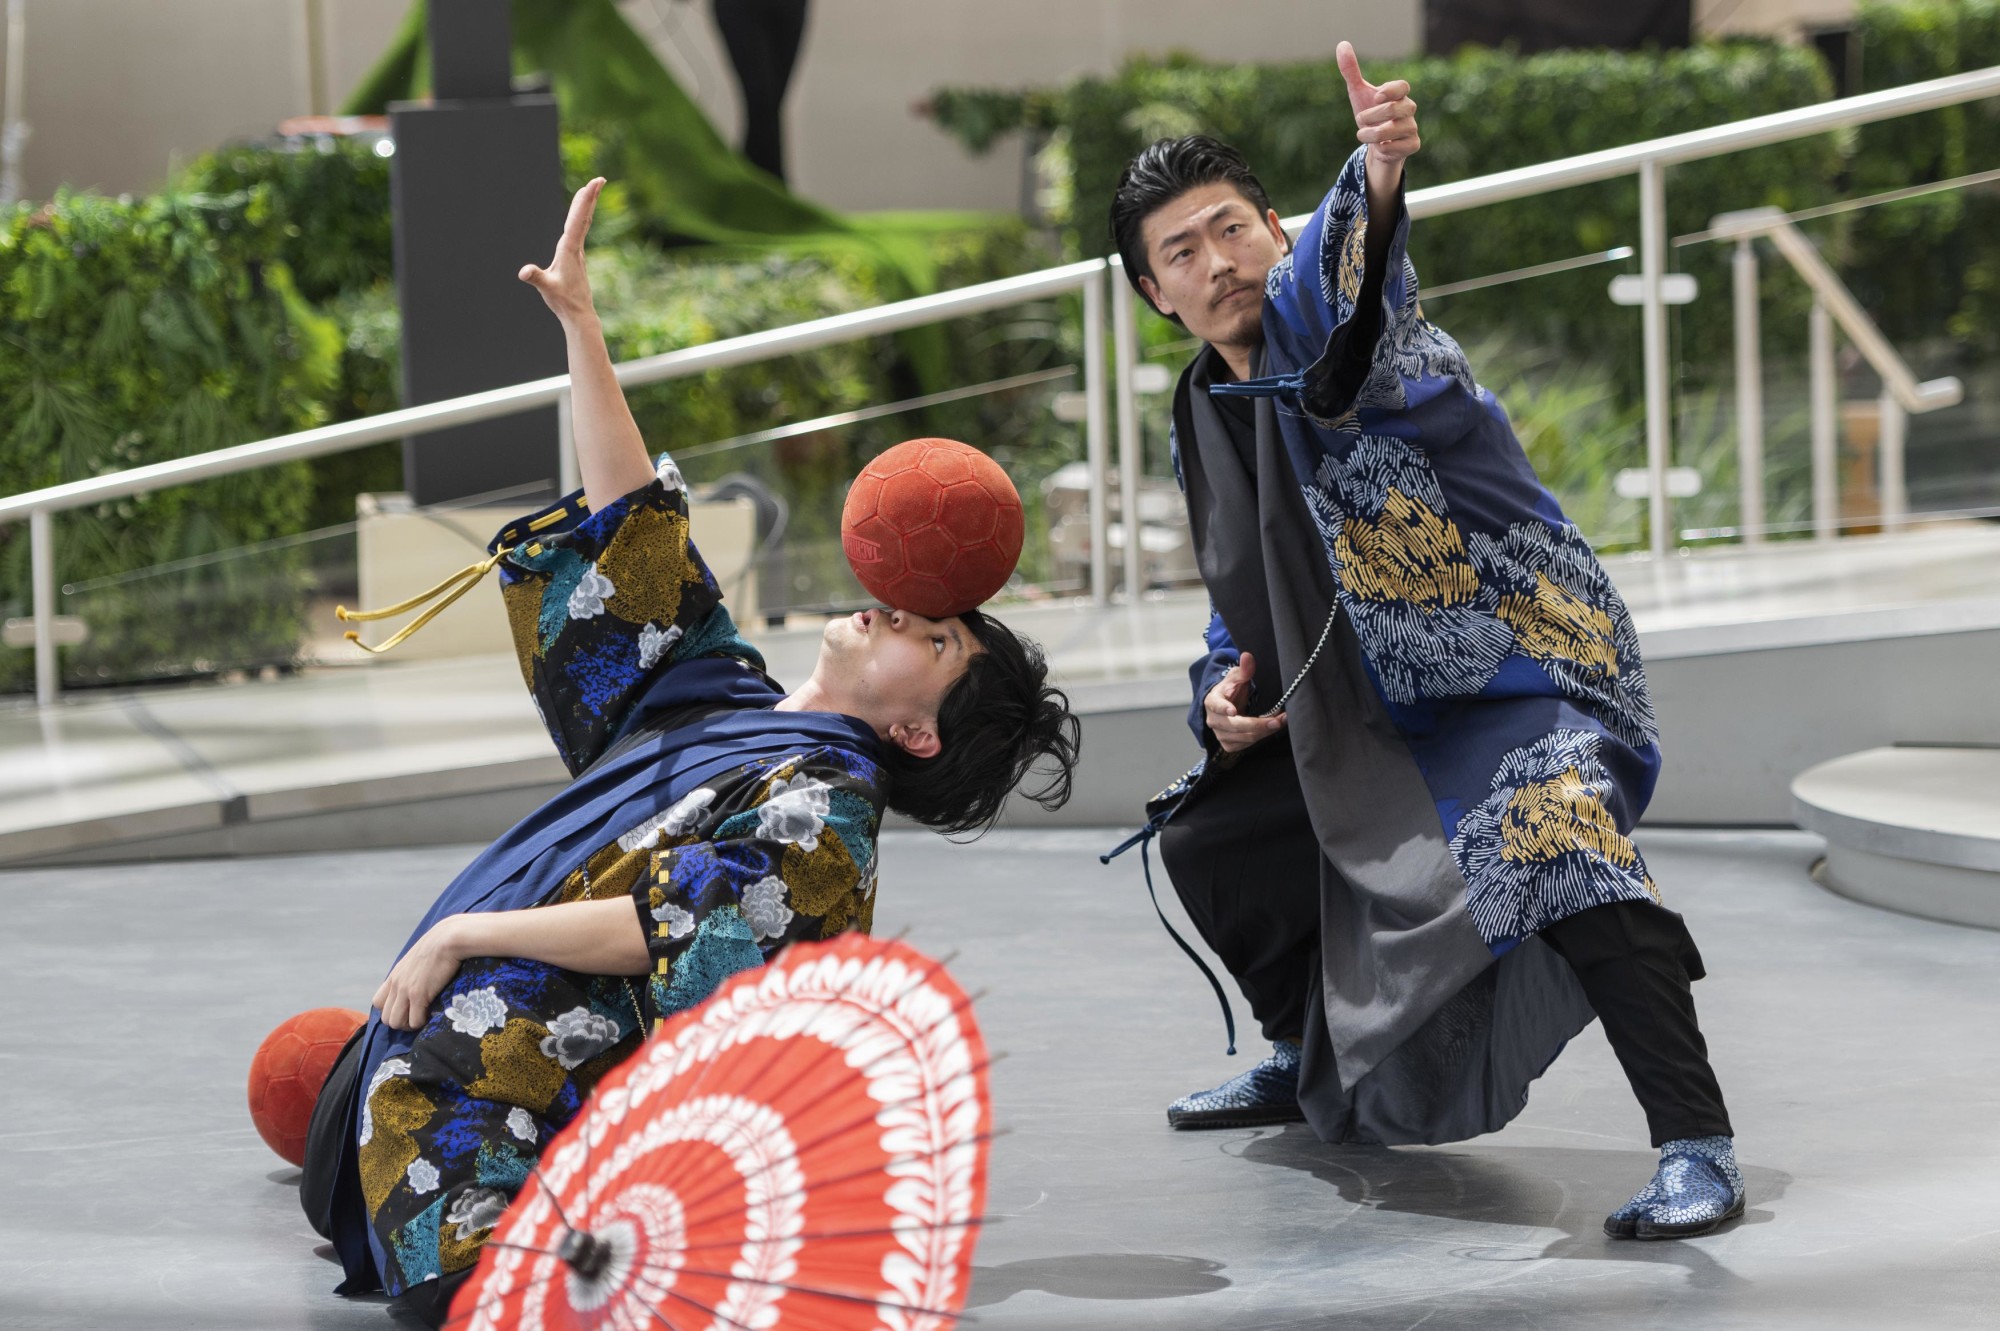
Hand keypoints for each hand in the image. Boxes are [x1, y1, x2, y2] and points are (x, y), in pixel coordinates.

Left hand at [372, 916, 467, 1031]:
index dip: (391, 1010)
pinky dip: (423, 1023)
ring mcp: (405, 991)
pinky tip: (433, 1015)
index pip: (378, 1002)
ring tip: (424, 1019)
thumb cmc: (439, 946)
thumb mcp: (418, 959)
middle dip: (401, 1022)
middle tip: (417, 1018)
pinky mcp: (419, 995)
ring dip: (410, 1025)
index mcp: (394, 976)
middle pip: (386, 1017)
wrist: (448, 939)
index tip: (407, 1009)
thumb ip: (412, 972)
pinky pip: (415, 1021)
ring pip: (396, 1023)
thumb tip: (419, 981)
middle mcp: (396, 984)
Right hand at [519, 177, 605, 328]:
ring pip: (583, 223)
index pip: (577, 220)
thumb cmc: (563, 301)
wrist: (579, 314)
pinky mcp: (576, 258)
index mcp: (569, 250)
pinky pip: (580, 231)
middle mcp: (576, 248)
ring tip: (591, 189)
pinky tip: (582, 215)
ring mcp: (577, 252)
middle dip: (589, 197)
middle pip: (583, 217)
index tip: (593, 185)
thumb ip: (536, 278)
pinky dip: (581, 218)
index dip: (584, 201)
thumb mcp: (547, 288)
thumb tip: (524, 272)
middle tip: (599, 179)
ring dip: (586, 205)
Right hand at [1204, 651, 1285, 753]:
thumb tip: (1247, 656)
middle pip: (1235, 726)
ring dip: (1264, 732)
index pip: (1216, 706)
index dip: (1224, 708)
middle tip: (1277, 721)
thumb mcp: (1237, 677)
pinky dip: (1261, 738)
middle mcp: (1214, 720)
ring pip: (1244, 737)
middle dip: (1258, 725)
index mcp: (1212, 701)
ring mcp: (1220, 734)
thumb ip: (1244, 669)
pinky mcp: (1228, 744)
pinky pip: (1246, 745)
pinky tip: (1271, 729)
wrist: (1226, 706)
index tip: (1233, 711)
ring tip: (1280, 721)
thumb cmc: (1231, 690)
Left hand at [1337, 40, 1419, 167]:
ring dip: (1372, 134)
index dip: (1390, 91)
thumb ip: (1351, 71)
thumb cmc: (1370, 114)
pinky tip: (1379, 147)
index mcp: (1398, 94)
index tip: (1376, 96)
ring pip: (1395, 130)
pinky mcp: (1413, 145)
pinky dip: (1385, 148)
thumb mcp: (1358, 93)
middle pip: (1395, 109)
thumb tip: (1342, 44)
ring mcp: (1412, 127)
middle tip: (1360, 121)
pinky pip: (1401, 147)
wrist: (1376, 144)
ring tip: (1362, 135)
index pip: (1402, 86)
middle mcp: (1409, 109)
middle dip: (1372, 116)